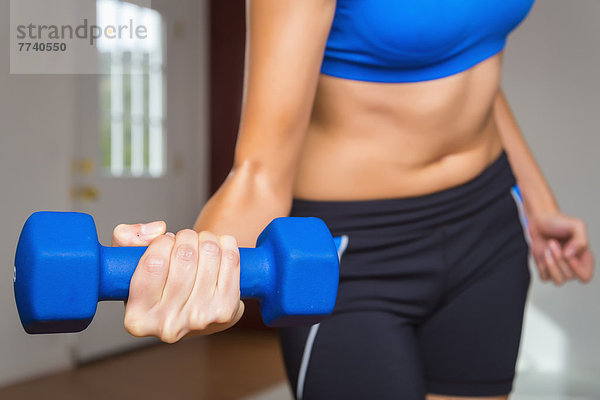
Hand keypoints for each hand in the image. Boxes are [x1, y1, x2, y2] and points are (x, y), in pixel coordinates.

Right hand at [112, 222, 244, 342]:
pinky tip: (219, 247)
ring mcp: (200, 319)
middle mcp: (168, 325)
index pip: (154, 263)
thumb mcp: (129, 264)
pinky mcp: (226, 311)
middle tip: (185, 240)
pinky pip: (231, 260)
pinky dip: (226, 244)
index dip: (162, 242)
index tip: (165, 241)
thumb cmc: (159, 286)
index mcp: (138, 318)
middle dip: (186, 237)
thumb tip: (157, 230)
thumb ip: (126, 238)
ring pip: (209, 253)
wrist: (194, 313)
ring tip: (201, 243)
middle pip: (185, 256)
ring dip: (206, 238)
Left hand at [528, 212, 593, 284]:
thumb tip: (570, 256)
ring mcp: (559, 269)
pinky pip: (544, 278)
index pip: (585, 276)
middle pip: (570, 276)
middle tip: (552, 242)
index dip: (577, 269)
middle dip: (559, 259)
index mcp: (584, 258)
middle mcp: (573, 267)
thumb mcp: (577, 225)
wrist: (539, 221)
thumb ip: (581, 240)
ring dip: (550, 264)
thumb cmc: (558, 222)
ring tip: (547, 248)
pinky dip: (542, 267)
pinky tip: (542, 253)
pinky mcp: (545, 269)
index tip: (568, 255)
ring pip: (558, 281)